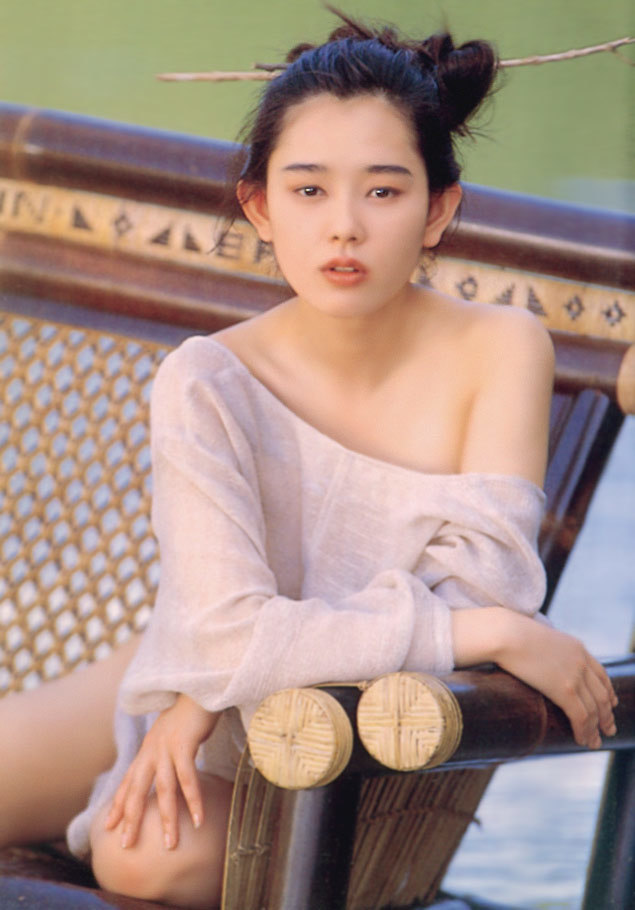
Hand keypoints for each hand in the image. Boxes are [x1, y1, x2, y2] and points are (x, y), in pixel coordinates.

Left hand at [104, 694, 218, 849]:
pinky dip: (192, 800)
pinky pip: (188, 778)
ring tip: (170, 843)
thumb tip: (172, 768)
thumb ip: (169, 750)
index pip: (128, 780)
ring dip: (167, 818)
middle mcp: (152, 749)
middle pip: (136, 790)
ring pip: (163, 789)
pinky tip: (197, 819)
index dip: (117, 804)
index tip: (108, 826)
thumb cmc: (191, 711)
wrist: (200, 685)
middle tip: (126, 845)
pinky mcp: (184, 744)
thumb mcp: (174, 733)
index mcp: (148, 748)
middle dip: (130, 819)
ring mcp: (167, 747)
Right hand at [495, 612, 617, 748]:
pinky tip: (582, 740)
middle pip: (602, 694)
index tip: (612, 703)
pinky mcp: (565, 690)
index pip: (601, 674)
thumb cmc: (510, 634)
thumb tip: (534, 659)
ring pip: (594, 709)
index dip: (609, 691)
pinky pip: (581, 716)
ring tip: (594, 742)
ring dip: (596, 729)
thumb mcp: (538, 639)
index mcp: (576, 647)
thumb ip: (545, 650)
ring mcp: (575, 676)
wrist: (507, 634)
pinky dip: (584, 731)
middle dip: (606, 715)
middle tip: (608, 729)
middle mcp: (581, 661)